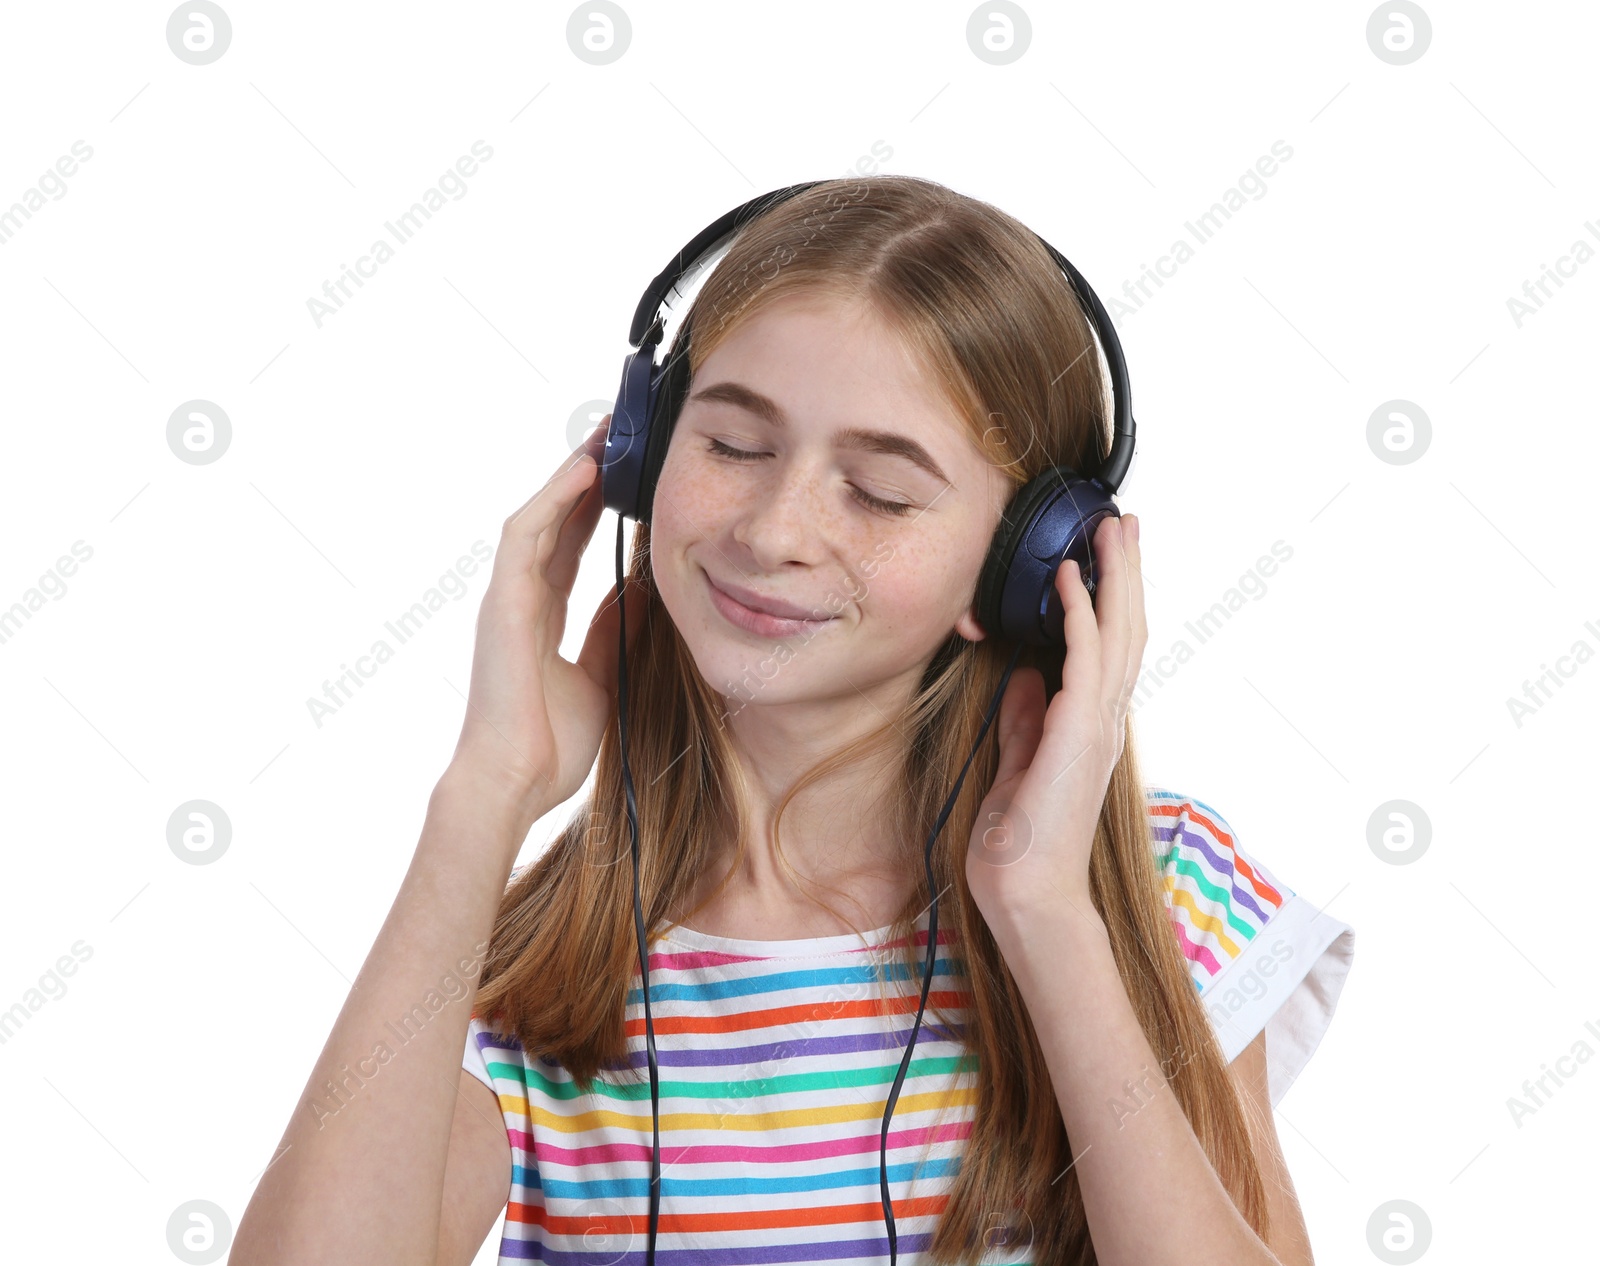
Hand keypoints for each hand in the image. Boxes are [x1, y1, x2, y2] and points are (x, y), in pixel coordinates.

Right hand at [447, 415, 646, 821]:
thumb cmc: (552, 744)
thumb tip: (643, 593)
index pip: (570, 546)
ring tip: (604, 438)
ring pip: (540, 517)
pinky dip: (554, 501)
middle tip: (617, 437)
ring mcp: (508, 598)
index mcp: (540, 617)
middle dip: (585, 479)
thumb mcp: (601, 674)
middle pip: (556, 522)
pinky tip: (583, 472)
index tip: (625, 478)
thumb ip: (615, 631)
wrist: (516, 783)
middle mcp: (521, 599)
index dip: (594, 510)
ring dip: (570, 476)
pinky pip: (526, 536)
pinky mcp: (502, 603)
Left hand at [964, 513, 1146, 939]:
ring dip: (1114, 578)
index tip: (1106, 555)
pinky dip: (1079, 614)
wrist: (1025, 892)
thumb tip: (1027, 679)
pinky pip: (1084, 660)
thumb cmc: (1020, 841)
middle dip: (1126, 574)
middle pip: (1128, 630)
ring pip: (1118, 635)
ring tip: (1110, 532)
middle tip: (1125, 525)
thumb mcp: (1019, 764)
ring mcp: (1097, 727)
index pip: (1113, 648)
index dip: (1114, 599)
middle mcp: (1105, 720)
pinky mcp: (1077, 733)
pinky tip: (1067, 579)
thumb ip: (1027, 721)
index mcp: (1092, 727)